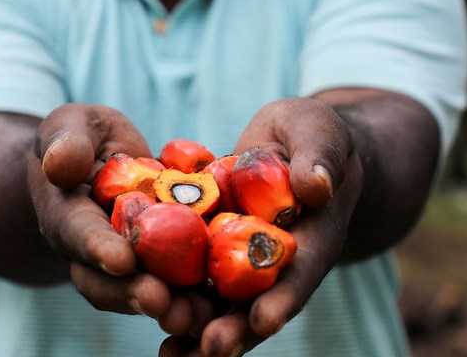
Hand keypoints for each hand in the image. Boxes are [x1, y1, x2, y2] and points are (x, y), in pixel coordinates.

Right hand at [29, 103, 215, 334]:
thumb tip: (61, 163)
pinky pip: (177, 286)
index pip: (79, 234)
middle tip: (160, 301)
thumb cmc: (82, 136)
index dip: (98, 249)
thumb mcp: (71, 124)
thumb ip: (67, 142)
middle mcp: (92, 251)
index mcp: (67, 216)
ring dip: (168, 307)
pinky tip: (223, 306)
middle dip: (133, 293)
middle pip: (108, 281)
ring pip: (141, 293)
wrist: (100, 159)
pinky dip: (197, 299)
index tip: (121, 260)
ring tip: (194, 317)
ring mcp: (126, 264)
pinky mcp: (161, 264)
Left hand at [162, 98, 363, 356]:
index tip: (264, 319)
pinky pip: (192, 279)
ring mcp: (242, 261)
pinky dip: (173, 298)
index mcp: (312, 237)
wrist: (290, 144)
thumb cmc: (312, 135)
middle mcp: (277, 262)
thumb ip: (318, 157)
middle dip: (235, 328)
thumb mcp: (319, 133)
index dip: (284, 297)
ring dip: (199, 329)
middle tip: (210, 348)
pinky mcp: (211, 251)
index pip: (301, 272)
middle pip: (257, 302)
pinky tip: (147, 317)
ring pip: (222, 303)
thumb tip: (316, 185)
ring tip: (172, 354)